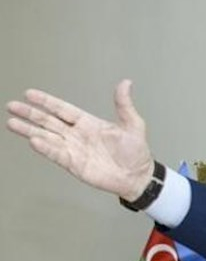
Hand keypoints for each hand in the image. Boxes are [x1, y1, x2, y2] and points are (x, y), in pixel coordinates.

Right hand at [6, 80, 154, 200]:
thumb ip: (124, 105)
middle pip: (49, 122)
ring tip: (11, 123)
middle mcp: (77, 135)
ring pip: (47, 137)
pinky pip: (57, 154)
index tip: (29, 94)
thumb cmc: (136, 153)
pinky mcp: (74, 165)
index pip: (62, 109)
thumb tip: (125, 83)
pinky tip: (33, 141)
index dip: (46, 102)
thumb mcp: (133, 125)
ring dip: (29, 130)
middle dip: (30, 114)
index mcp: (88, 123)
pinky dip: (45, 148)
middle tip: (12, 106)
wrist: (138, 177)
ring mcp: (74, 150)